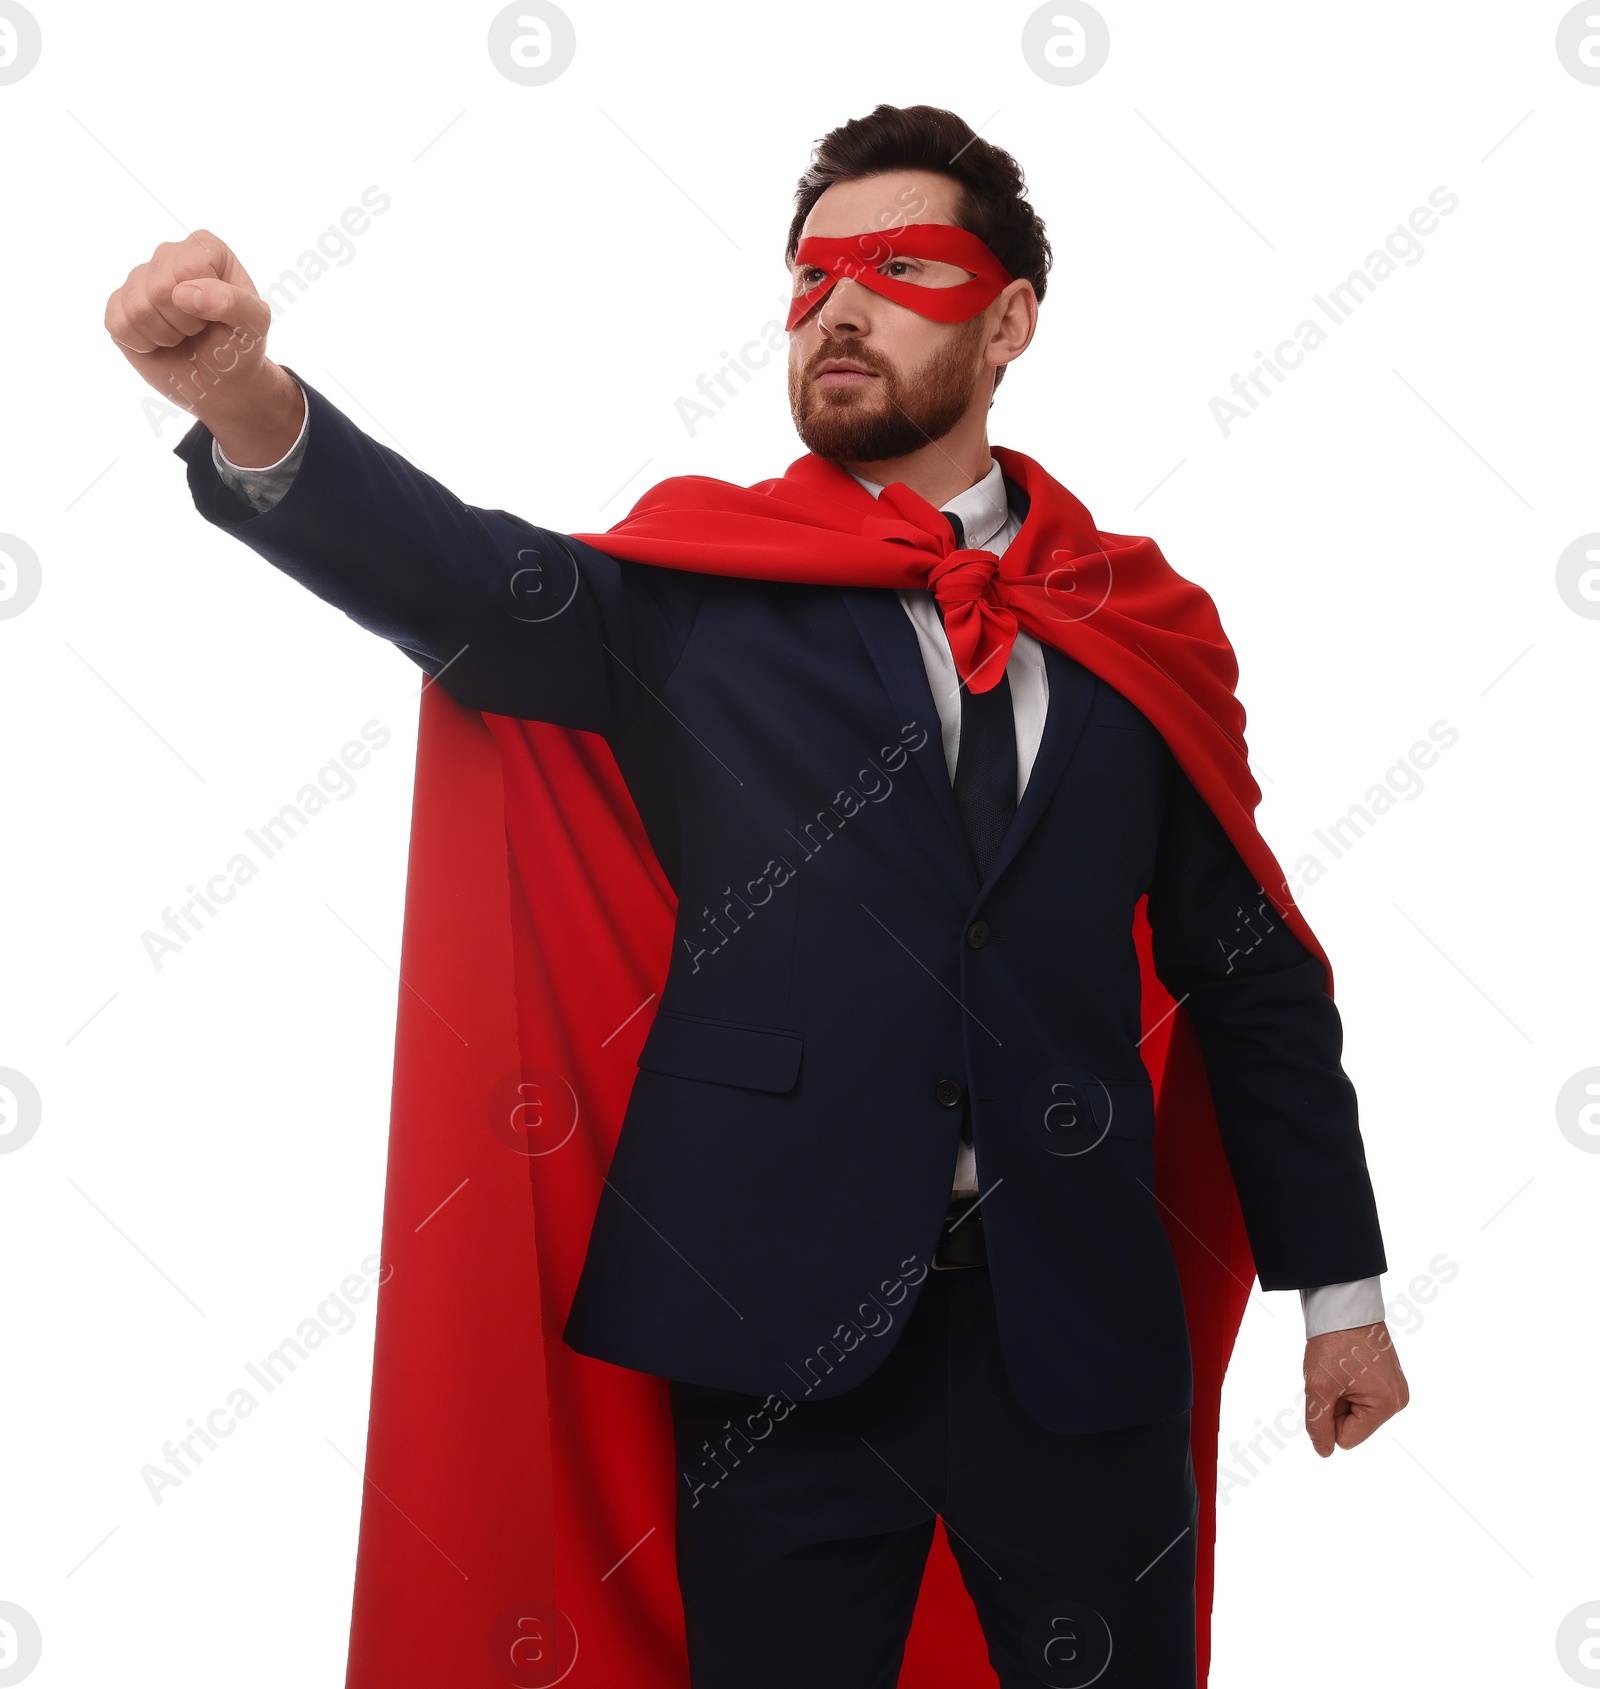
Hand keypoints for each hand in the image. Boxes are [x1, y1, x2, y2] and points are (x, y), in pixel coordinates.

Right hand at [104, 230, 302, 465]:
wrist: (226, 387)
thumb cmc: (243, 351)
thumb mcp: (255, 325)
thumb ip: (231, 302)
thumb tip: (185, 290)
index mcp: (205, 249)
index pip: (184, 265)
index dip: (203, 301)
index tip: (218, 319)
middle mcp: (169, 256)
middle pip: (155, 284)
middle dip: (182, 320)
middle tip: (199, 333)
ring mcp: (141, 280)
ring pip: (135, 304)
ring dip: (162, 333)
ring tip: (183, 338)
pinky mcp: (120, 308)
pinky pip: (117, 320)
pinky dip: (141, 341)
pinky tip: (161, 343)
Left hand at [1303, 1321, 1408, 1456]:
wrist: (1342, 1304)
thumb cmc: (1333, 1343)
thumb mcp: (1319, 1387)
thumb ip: (1319, 1424)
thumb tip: (1324, 1451)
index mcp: (1386, 1406)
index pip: (1346, 1438)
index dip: (1328, 1418)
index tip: (1328, 1388)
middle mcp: (1397, 1401)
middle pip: (1352, 1425)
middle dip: (1335, 1404)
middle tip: (1332, 1374)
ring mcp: (1395, 1388)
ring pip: (1355, 1410)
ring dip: (1339, 1393)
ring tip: (1339, 1367)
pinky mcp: (1388, 1376)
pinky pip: (1361, 1395)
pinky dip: (1346, 1384)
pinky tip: (1345, 1364)